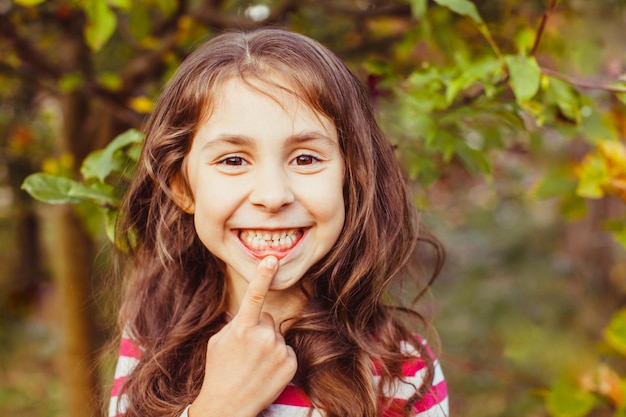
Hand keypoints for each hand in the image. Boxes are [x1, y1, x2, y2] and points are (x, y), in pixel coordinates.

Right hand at [189, 256, 297, 416]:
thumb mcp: (218, 342)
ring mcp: (279, 350)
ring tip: (254, 364)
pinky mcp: (291, 363)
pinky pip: (286, 350)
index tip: (272, 259)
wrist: (228, 406)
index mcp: (242, 328)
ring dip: (268, 344)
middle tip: (246, 351)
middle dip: (259, 329)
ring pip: (277, 335)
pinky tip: (265, 371)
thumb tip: (245, 311)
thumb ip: (235, 323)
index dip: (263, 275)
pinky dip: (278, 358)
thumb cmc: (219, 371)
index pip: (255, 295)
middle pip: (267, 319)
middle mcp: (263, 336)